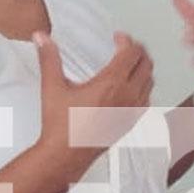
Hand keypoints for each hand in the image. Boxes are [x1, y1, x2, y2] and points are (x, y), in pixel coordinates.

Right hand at [34, 31, 152, 153]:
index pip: (131, 52)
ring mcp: (132, 110)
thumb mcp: (53, 86)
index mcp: (111, 83)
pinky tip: (134, 88)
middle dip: (138, 51)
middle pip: (146, 63)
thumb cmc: (62, 126)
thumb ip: (49, 58)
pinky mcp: (131, 122)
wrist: (66, 154)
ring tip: (132, 63)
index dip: (127, 40)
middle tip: (127, 47)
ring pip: (150, 81)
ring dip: (144, 68)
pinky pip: (147, 99)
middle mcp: (127, 95)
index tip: (118, 38)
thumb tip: (42, 38)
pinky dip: (144, 87)